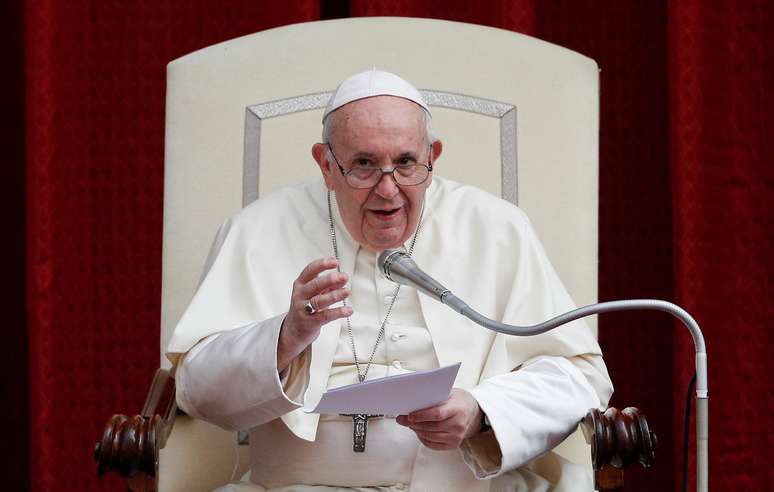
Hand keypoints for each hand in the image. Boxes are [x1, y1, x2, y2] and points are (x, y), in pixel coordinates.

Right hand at [277, 257, 351, 371]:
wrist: (294, 330)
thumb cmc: (306, 307)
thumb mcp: (316, 293)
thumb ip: (329, 286)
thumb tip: (343, 279)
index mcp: (301, 284)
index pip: (310, 270)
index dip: (322, 264)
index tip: (335, 262)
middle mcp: (300, 295)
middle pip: (314, 285)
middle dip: (330, 279)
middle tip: (343, 276)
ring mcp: (303, 309)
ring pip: (319, 300)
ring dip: (334, 295)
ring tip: (347, 291)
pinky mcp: (310, 322)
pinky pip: (325, 316)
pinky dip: (338, 312)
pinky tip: (348, 310)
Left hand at [396, 388, 482, 449]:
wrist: (473, 412)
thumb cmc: (458, 401)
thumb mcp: (449, 394)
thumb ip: (434, 398)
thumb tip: (412, 403)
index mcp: (457, 409)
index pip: (437, 414)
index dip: (421, 415)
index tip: (409, 415)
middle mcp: (458, 425)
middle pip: (431, 427)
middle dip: (414, 423)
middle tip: (402, 419)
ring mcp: (456, 437)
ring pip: (430, 436)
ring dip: (416, 430)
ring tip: (409, 424)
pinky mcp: (453, 445)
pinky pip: (433, 444)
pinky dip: (422, 438)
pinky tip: (418, 431)